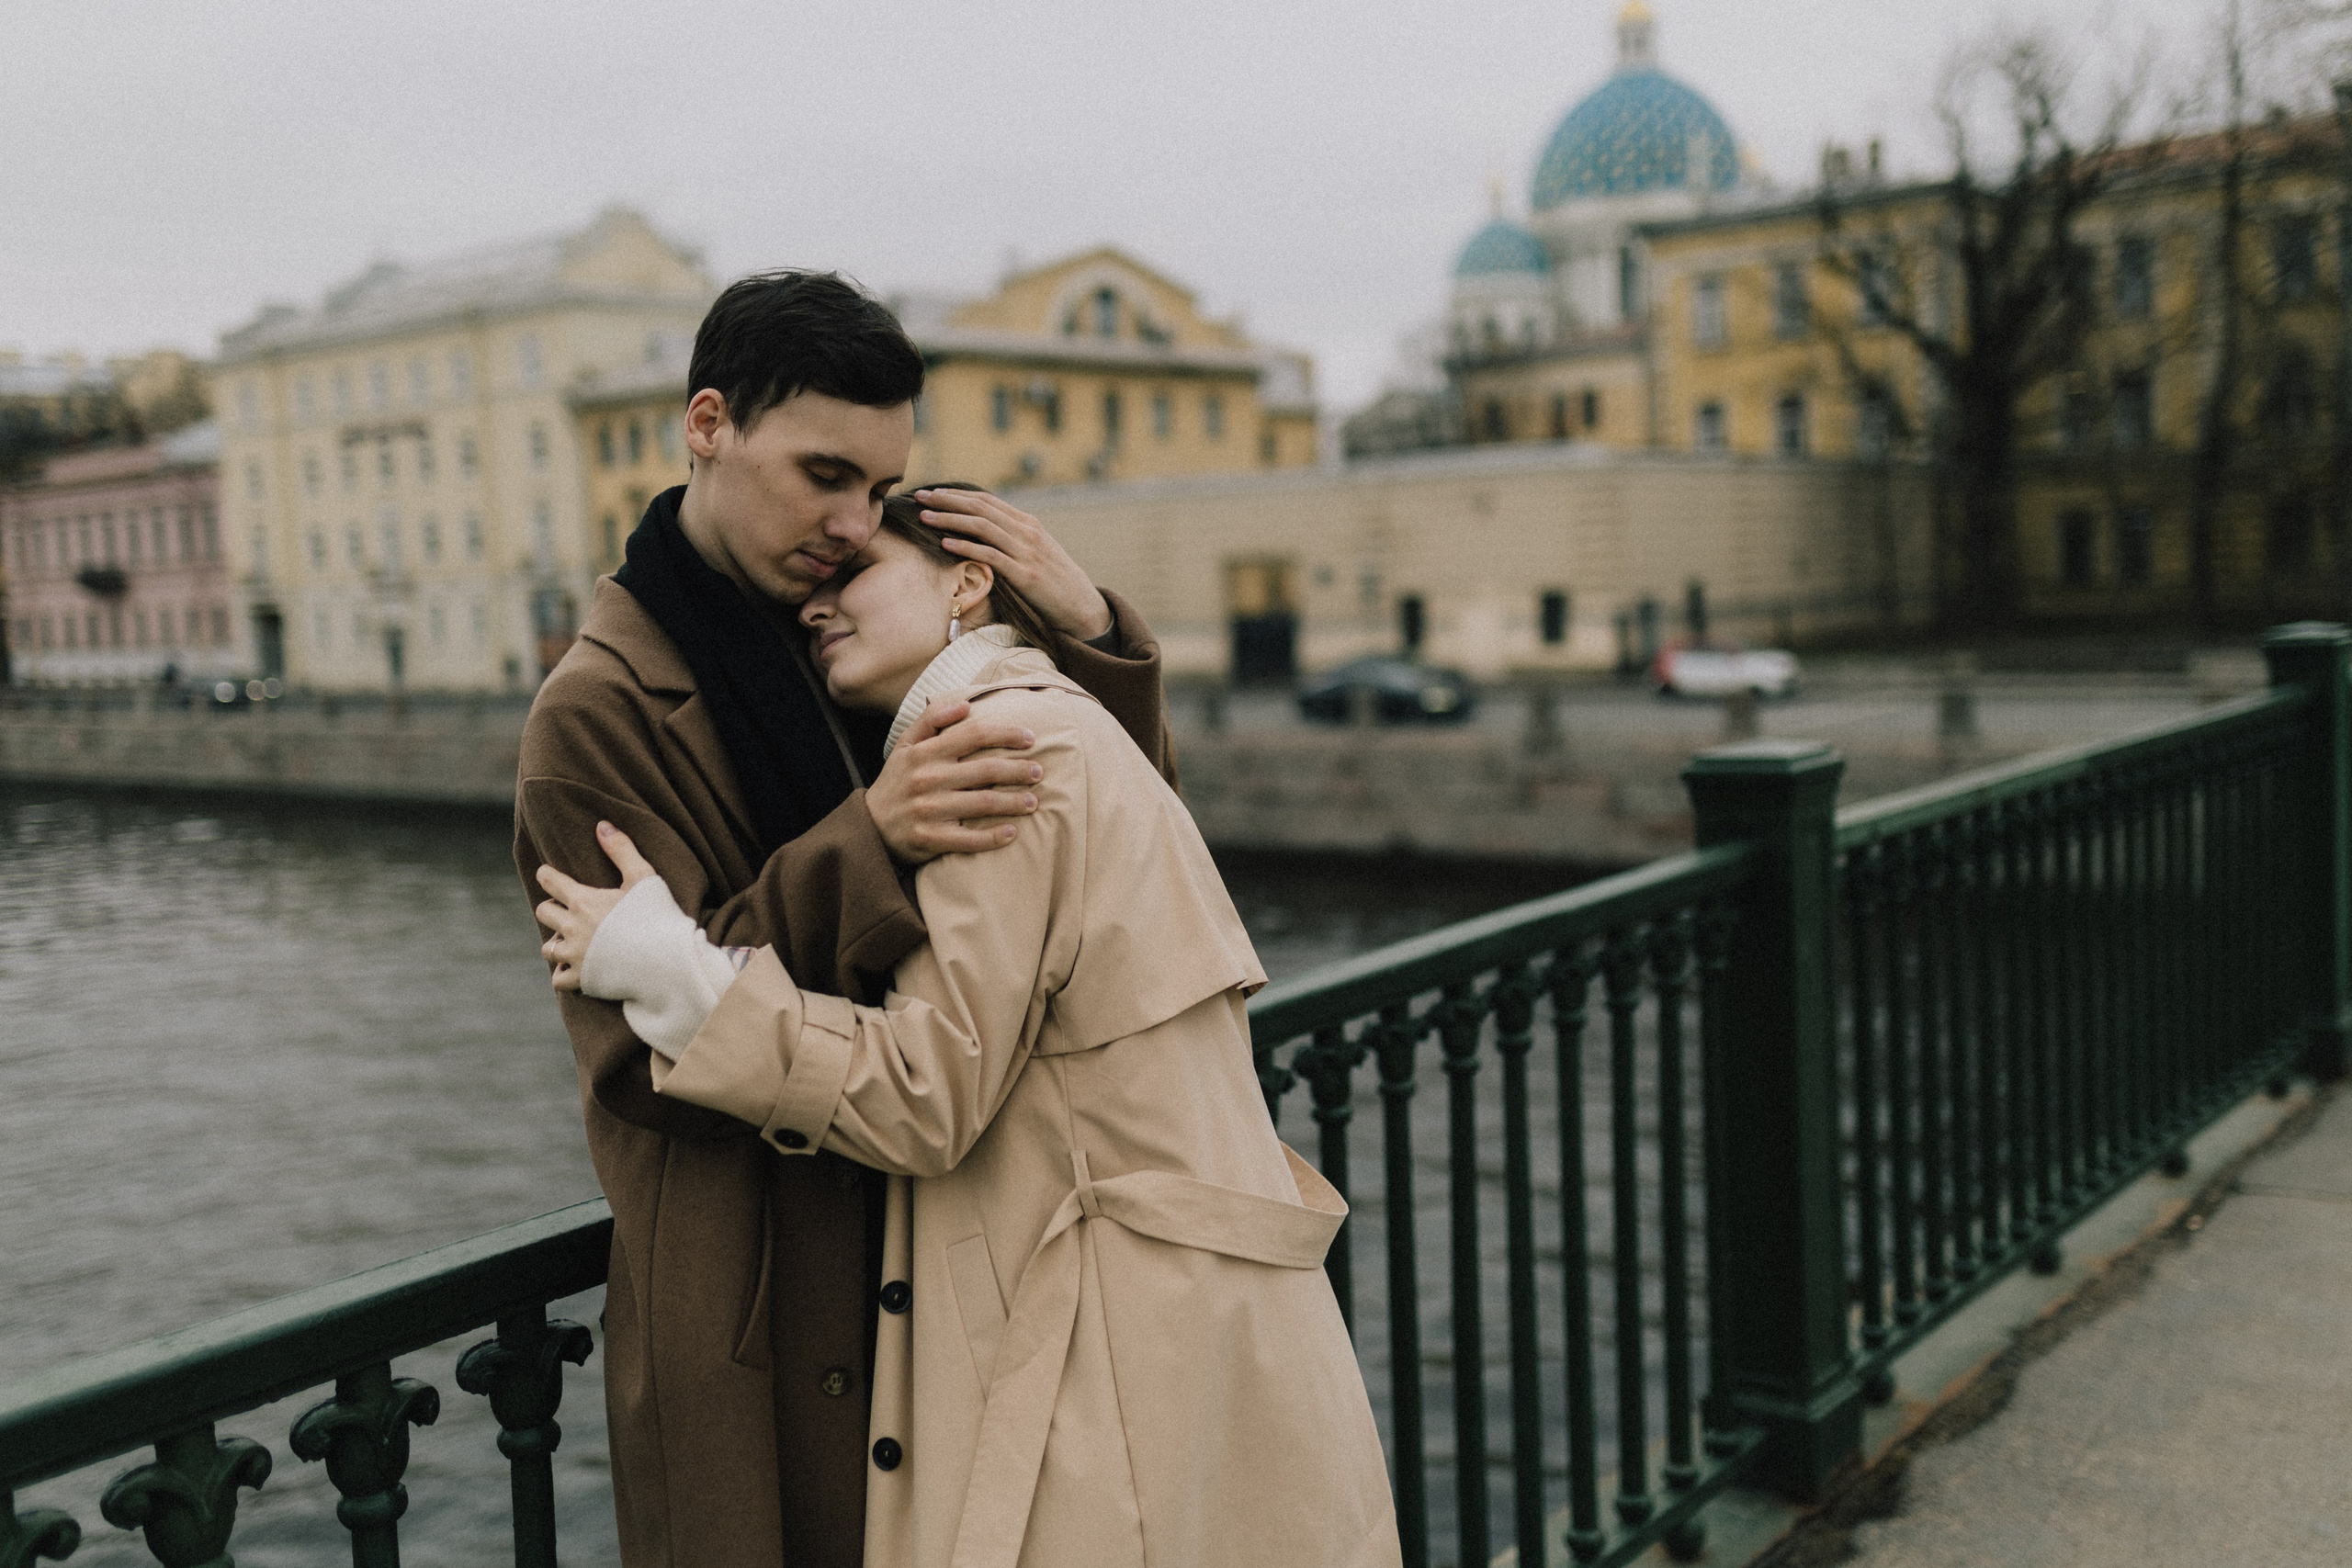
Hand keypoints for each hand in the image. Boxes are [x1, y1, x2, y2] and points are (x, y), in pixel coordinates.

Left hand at [535, 821, 656, 991]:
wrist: (667, 961)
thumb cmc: (657, 916)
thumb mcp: (643, 877)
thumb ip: (621, 850)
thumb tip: (602, 825)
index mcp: (583, 900)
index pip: (549, 881)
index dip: (547, 875)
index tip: (549, 875)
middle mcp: (572, 927)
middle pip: (544, 912)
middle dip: (553, 908)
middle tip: (569, 911)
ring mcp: (575, 955)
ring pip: (547, 947)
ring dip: (557, 942)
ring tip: (572, 941)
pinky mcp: (582, 979)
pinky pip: (558, 978)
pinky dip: (563, 972)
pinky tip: (574, 967)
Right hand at [866, 698, 1042, 864]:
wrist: (869, 826)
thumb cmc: (897, 782)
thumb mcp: (905, 745)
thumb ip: (931, 720)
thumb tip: (965, 704)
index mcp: (925, 753)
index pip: (974, 734)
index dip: (1006, 734)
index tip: (1030, 739)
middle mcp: (928, 779)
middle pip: (986, 769)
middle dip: (1018, 770)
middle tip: (1038, 772)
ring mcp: (929, 810)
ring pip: (983, 803)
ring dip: (1014, 803)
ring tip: (1033, 802)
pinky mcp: (931, 839)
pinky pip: (970, 839)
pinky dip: (994, 837)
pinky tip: (1013, 833)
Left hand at [914, 487, 1112, 640]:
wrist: (1083, 607)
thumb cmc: (1056, 583)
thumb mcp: (1037, 554)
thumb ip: (1014, 540)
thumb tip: (984, 535)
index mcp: (1029, 524)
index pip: (987, 501)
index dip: (958, 494)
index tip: (934, 492)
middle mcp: (1027, 532)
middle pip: (980, 508)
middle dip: (947, 500)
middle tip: (920, 496)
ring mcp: (1027, 552)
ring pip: (982, 527)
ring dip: (950, 519)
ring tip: (925, 517)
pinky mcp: (1025, 575)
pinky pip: (990, 555)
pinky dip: (966, 547)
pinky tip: (945, 543)